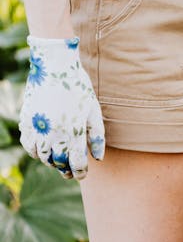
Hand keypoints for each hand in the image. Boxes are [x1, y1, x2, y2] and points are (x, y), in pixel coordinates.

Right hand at [19, 37, 104, 179]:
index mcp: (73, 132)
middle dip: (65, 170)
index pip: (76, 163)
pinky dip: (35, 151)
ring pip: (41, 156)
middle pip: (58, 162)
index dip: (80, 172)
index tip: (82, 175)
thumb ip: (97, 137)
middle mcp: (53, 133)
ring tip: (58, 161)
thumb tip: (98, 158)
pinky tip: (43, 149)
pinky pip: (28, 144)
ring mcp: (37, 127)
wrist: (54, 66)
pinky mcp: (26, 120)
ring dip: (50, 161)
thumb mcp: (94, 111)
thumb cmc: (79, 88)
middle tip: (70, 172)